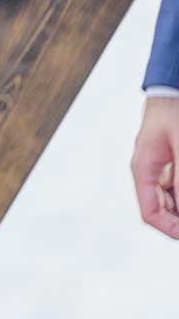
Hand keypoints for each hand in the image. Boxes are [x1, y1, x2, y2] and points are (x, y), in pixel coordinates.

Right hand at [132, 96, 178, 239]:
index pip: (150, 214)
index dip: (172, 229)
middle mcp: (149, 173)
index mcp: (143, 169)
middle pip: (163, 212)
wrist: (172, 89)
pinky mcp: (172, 165)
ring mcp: (160, 170)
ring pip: (172, 203)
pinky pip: (177, 190)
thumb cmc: (174, 111)